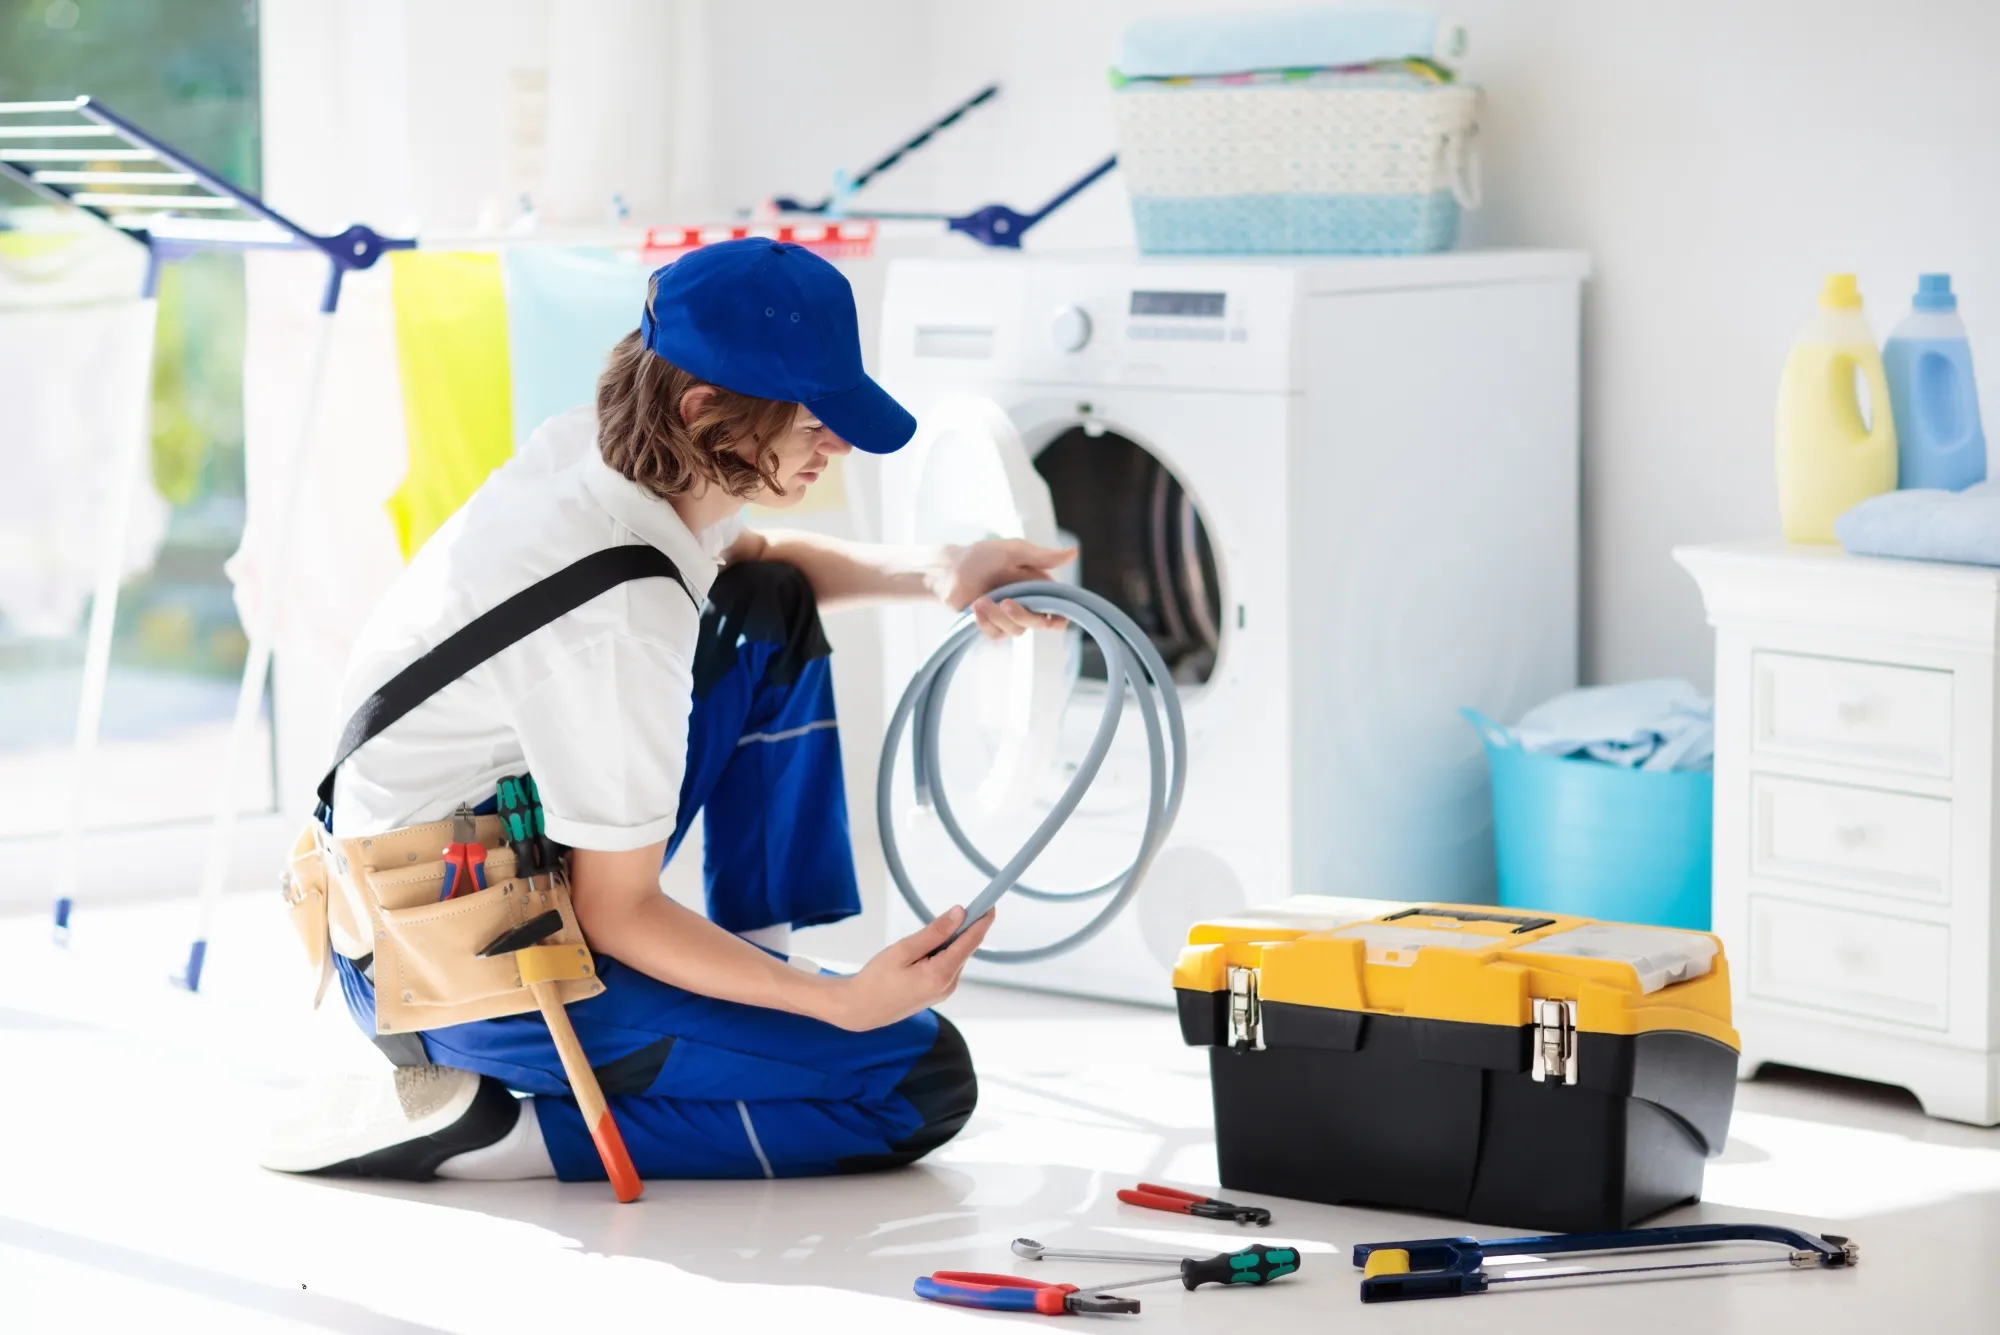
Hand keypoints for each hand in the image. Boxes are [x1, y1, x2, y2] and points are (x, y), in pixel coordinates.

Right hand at [821, 905, 995, 1030]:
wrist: (861, 1010)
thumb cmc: (876, 979)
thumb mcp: (903, 950)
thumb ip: (934, 932)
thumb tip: (960, 914)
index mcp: (941, 974)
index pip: (971, 941)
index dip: (982, 920)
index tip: (990, 902)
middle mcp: (949, 985)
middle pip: (964, 948)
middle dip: (963, 928)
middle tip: (956, 909)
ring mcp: (945, 990)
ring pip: (956, 956)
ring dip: (949, 941)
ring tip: (921, 940)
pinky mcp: (939, 992)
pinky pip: (948, 965)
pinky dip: (942, 952)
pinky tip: (922, 952)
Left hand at [933, 538, 1075, 639]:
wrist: (948, 569)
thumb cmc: (981, 556)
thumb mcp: (1013, 551)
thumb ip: (1042, 557)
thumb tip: (1074, 552)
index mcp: (1038, 586)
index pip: (1058, 608)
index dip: (1061, 616)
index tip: (1054, 618)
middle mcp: (1027, 604)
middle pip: (1039, 622)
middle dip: (1023, 615)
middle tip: (1005, 602)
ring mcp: (1009, 617)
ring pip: (1017, 630)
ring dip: (998, 617)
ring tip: (980, 601)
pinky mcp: (992, 626)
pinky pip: (997, 634)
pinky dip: (986, 623)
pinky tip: (975, 609)